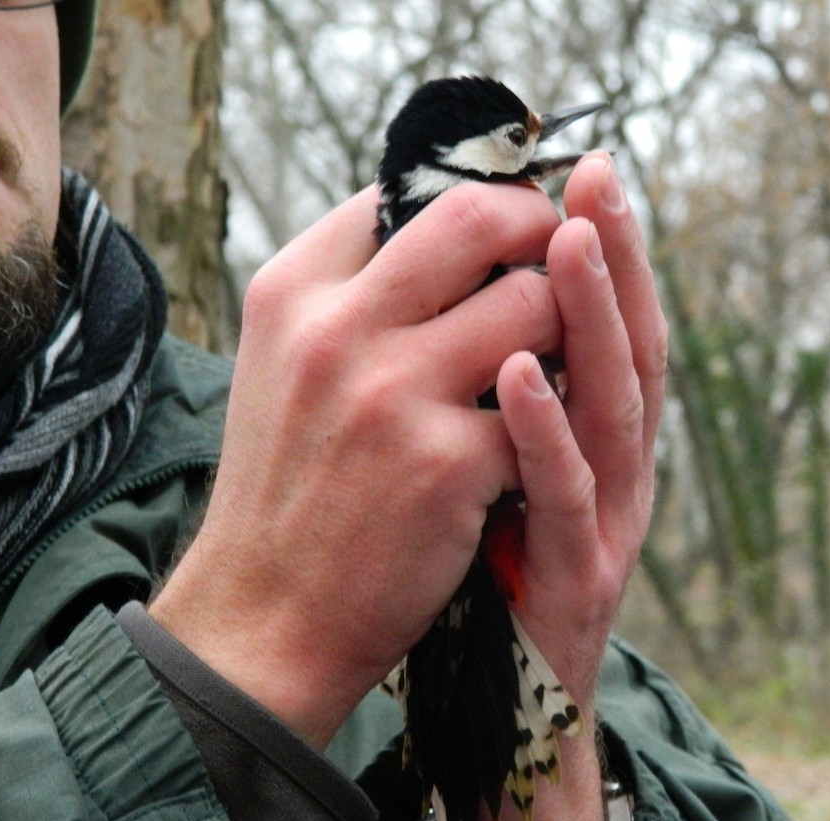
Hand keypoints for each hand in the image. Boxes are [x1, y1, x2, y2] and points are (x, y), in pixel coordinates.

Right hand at [150, 181, 568, 747]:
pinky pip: (544, 405)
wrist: (265, 619)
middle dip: (540, 229)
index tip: (508, 227)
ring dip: (563, 328)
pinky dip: (550, 422)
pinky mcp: (450, 463)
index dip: (474, 199)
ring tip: (552, 361)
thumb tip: (445, 230)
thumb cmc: (288, 487)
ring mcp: (394, 393)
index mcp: (292, 291)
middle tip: (564, 260)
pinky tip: (532, 448)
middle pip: (479, 217)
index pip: (402, 191)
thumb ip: (351, 296)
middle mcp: (336, 328)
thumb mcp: (285, 366)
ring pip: (536, 303)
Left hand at [443, 152, 667, 820]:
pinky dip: (547, 430)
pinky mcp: (578, 580)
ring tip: (570, 242)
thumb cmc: (496, 572)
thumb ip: (507, 395)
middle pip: (631, 347)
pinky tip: (521, 371)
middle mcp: (620, 471)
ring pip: (614, 408)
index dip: (608, 249)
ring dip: (595, 320)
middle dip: (617, 258)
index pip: (608, 326)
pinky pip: (562, 496)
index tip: (580, 170)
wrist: (507, 708)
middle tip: (597, 178)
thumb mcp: (509, 468)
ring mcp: (608, 525)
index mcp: (599, 440)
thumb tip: (466, 303)